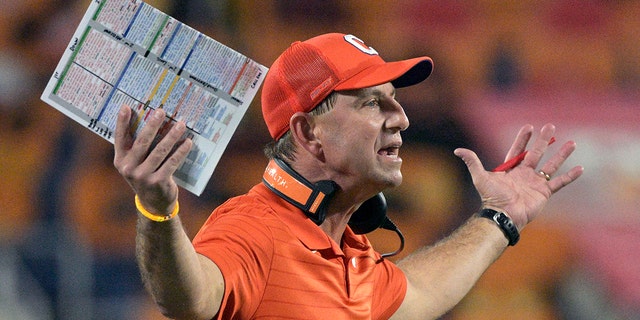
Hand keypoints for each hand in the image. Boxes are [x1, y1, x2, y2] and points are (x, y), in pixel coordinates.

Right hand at [113, 105, 191, 213]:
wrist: (153, 204)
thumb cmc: (145, 176)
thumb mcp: (134, 164)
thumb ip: (136, 147)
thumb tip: (148, 120)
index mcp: (120, 160)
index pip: (120, 138)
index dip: (122, 122)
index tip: (126, 106)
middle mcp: (128, 168)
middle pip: (142, 141)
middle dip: (152, 124)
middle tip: (161, 111)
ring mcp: (143, 176)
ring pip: (160, 151)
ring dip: (172, 136)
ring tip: (181, 124)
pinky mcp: (158, 181)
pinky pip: (172, 162)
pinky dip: (181, 151)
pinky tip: (188, 142)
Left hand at [454, 124, 583, 229]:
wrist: (504, 215)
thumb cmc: (492, 198)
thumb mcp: (480, 177)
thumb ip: (472, 162)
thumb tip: (457, 150)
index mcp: (510, 170)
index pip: (518, 150)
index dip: (523, 139)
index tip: (529, 126)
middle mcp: (524, 174)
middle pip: (536, 153)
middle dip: (543, 140)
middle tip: (551, 126)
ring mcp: (535, 183)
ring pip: (551, 165)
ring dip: (561, 155)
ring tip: (572, 143)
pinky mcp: (544, 193)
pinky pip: (560, 183)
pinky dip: (570, 176)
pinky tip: (580, 168)